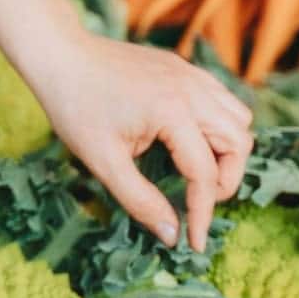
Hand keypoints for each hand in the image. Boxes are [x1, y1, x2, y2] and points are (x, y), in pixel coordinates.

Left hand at [34, 30, 253, 251]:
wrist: (59, 56)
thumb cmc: (75, 107)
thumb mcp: (102, 161)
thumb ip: (140, 201)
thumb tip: (172, 234)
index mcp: (173, 111)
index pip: (205, 174)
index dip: (202, 213)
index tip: (193, 242)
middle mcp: (191, 89)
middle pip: (239, 143)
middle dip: (224, 180)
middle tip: (194, 201)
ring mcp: (190, 74)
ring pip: (238, 117)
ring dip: (227, 150)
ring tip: (196, 171)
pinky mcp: (183, 68)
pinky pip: (221, 98)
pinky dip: (218, 124)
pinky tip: (190, 140)